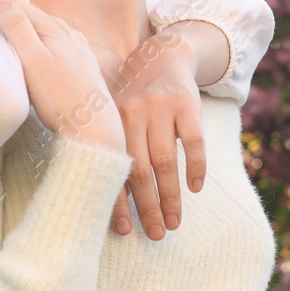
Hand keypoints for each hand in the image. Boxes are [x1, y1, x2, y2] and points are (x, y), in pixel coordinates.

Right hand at [0, 0, 122, 151]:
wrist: (94, 130)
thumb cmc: (61, 98)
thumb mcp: (34, 61)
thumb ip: (19, 30)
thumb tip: (2, 0)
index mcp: (55, 30)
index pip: (21, 6)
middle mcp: (70, 35)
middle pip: (35, 15)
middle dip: (13, 5)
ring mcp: (79, 51)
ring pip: (47, 29)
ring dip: (28, 21)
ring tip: (11, 16)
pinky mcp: (83, 67)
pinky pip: (57, 43)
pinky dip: (42, 37)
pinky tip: (43, 43)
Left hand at [107, 28, 206, 238]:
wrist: (162, 55)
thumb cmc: (132, 95)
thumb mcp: (112, 110)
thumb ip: (108, 142)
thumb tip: (94, 190)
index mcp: (111, 120)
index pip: (112, 168)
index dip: (116, 201)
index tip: (123, 231)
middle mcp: (133, 115)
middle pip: (139, 170)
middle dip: (147, 207)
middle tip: (156, 235)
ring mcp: (161, 108)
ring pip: (165, 161)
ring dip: (170, 196)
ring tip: (173, 222)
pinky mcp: (186, 104)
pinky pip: (194, 141)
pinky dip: (196, 167)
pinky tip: (195, 189)